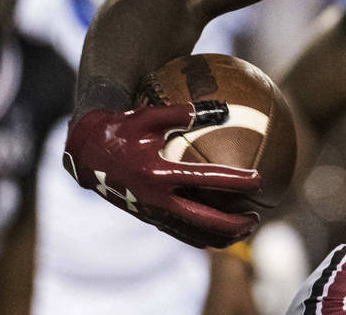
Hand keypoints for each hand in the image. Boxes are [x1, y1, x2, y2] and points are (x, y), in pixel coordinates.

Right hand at [63, 101, 261, 247]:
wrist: (87, 154)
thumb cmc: (122, 128)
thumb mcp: (149, 115)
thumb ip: (184, 112)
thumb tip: (224, 108)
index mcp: (159, 172)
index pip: (206, 180)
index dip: (234, 181)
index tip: (259, 180)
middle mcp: (156, 198)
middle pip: (204, 219)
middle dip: (233, 223)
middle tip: (258, 217)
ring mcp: (152, 212)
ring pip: (193, 233)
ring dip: (221, 235)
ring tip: (246, 230)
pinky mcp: (148, 218)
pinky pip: (181, 232)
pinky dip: (203, 236)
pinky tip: (220, 232)